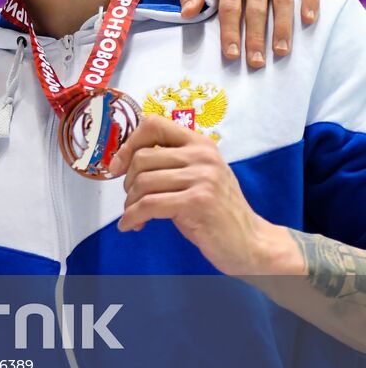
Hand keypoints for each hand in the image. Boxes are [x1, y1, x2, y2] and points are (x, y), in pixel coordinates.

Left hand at [109, 116, 281, 275]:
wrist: (250, 242)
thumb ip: (170, 163)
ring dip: (130, 204)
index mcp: (200, 144)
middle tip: (132, 200)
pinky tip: (132, 226)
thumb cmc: (216, 211)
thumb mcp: (196, 177)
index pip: (153, 124)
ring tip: (135, 216)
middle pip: (141, 158)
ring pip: (143, 183)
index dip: (128, 144)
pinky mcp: (198, 202)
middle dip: (128, 182)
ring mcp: (202, 178)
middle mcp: (202, 156)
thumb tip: (123, 161)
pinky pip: (149, 205)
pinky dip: (133, 217)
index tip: (117, 166)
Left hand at [179, 0, 318, 66]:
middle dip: (257, 37)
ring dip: (283, 27)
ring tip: (281, 51)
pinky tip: (308, 21)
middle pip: (258, 7)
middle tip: (257, 62)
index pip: (231, 6)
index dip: (231, 32)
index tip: (232, 55)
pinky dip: (311, 1)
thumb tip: (188, 14)